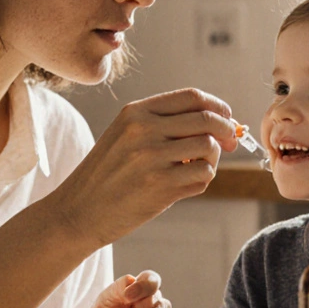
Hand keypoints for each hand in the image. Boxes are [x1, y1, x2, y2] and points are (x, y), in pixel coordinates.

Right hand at [48, 89, 238, 248]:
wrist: (78, 211)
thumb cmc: (107, 175)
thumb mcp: (125, 135)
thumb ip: (164, 125)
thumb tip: (221, 122)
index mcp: (136, 113)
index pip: (192, 97)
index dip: (218, 106)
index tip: (227, 118)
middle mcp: (143, 130)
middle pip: (207, 119)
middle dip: (226, 131)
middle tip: (230, 143)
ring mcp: (152, 158)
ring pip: (209, 148)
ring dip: (213, 159)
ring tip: (196, 168)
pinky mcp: (160, 186)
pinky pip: (203, 176)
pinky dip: (202, 180)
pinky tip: (186, 185)